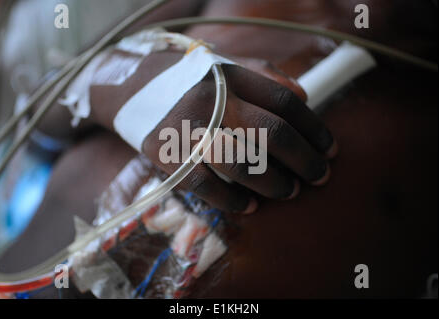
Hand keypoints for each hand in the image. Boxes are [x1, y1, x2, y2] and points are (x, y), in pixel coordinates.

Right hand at [135, 52, 336, 212]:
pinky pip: (206, 186)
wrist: (131, 87)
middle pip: (272, 133)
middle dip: (305, 160)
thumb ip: (267, 77)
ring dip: (274, 184)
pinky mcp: (166, 154)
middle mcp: (211, 99)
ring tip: (290, 192)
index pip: (285, 102)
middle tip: (320, 176)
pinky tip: (251, 207)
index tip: (330, 149)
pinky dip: (233, 201)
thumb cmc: (190, 82)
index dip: (314, 129)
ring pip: (242, 164)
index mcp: (231, 77)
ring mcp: (187, 128)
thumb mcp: (227, 69)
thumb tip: (306, 98)